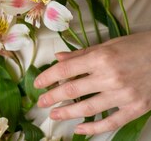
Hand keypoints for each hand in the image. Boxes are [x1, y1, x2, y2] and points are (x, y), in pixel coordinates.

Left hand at [34, 31, 150, 133]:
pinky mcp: (135, 109)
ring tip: (54, 114)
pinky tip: (79, 127)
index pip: (66, 70)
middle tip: (41, 102)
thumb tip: (59, 58)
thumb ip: (82, 54)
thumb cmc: (135, 46)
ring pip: (88, 108)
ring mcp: (123, 96)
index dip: (49, 77)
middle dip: (53, 97)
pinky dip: (93, 127)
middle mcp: (110, 77)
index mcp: (101, 57)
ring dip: (67, 113)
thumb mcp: (107, 45)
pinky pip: (110, 122)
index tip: (37, 83)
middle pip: (73, 91)